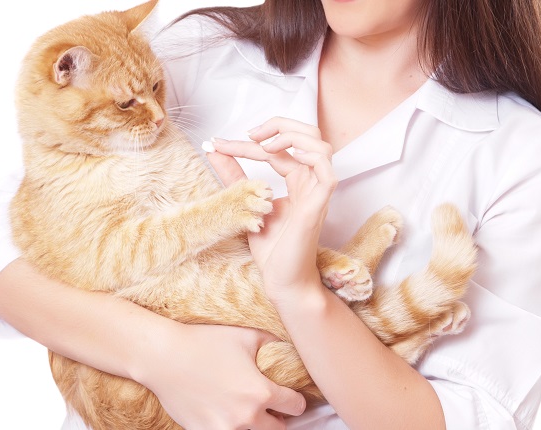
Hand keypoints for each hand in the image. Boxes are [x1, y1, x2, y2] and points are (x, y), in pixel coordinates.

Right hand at [137, 323, 305, 429]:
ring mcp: (224, 429)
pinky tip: (224, 414)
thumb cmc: (204, 342)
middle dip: (278, 417)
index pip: (297, 406)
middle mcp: (246, 417)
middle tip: (270, 405)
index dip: (296, 399)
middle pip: (279, 429)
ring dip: (254, 425)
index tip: (290, 395)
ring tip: (245, 409)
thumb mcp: (245, 335)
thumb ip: (273, 343)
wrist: (163, 356)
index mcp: (261, 393)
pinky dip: (229, 428)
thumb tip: (289, 346)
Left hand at [206, 117, 337, 304]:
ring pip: (321, 147)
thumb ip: (233, 176)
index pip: (277, 150)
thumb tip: (213, 150)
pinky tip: (289, 155)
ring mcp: (317, 193)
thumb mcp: (246, 203)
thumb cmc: (272, 250)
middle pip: (307, 136)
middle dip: (279, 125)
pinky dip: (311, 156)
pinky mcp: (318, 206)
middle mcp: (310, 183)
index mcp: (297, 182)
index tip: (216, 143)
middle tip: (249, 134)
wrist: (283, 281)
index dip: (247, 143)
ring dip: (293, 137)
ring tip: (265, 144)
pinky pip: (327, 172)